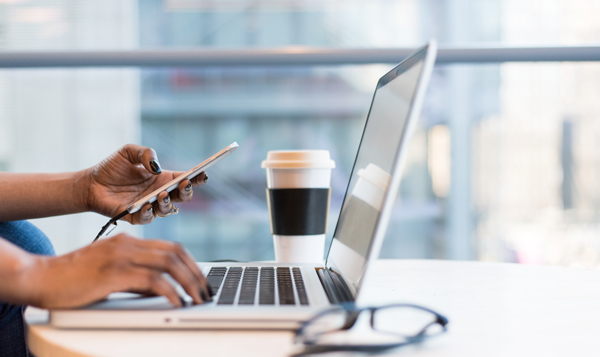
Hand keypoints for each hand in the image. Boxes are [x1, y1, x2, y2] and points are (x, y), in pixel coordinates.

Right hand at [23, 234, 209, 308]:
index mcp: (128, 241)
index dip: (191, 263)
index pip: (171, 247)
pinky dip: (170, 291)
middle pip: (175, 252)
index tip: (201, 279)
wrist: (40, 277)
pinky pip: (152, 280)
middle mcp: (127, 244)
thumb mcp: (110, 272)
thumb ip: (135, 276)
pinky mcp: (113, 273)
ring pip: (169, 263)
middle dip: (196, 273)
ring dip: (189, 282)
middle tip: (205, 291)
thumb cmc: (72, 279)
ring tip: (198, 298)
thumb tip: (161, 289)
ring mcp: (121, 256)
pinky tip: (177, 302)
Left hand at [83, 144, 207, 223]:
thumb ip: (145, 153)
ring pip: (167, 210)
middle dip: (187, 191)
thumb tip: (156, 167)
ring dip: (168, 203)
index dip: (196, 177)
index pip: (185, 179)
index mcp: (162, 178)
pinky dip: (149, 213)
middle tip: (184, 184)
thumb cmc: (111, 167)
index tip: (203, 174)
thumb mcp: (129, 152)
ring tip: (162, 194)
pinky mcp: (135, 217)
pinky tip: (146, 205)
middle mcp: (159, 194)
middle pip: (182, 197)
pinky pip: (147, 218)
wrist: (90, 183)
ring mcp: (149, 206)